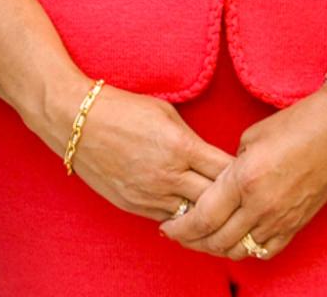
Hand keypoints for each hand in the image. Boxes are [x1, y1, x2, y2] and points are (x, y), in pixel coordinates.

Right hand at [51, 84, 232, 222]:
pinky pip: (167, 219)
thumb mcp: (167, 113)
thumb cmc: (124, 108)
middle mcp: (168, 176)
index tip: (249, 172)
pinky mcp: (132, 206)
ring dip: (206, 214)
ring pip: (192, 218)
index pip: (226, 171)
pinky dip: (181, 216)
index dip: (241, 174)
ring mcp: (149, 195)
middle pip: (214, 201)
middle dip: (229, 199)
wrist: (76, 121)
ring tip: (220, 211)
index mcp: (181, 147)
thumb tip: (212, 157)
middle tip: (241, 197)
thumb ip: (192, 139)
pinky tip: (190, 211)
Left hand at [161, 80, 326, 262]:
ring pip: (239, 250)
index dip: (180, 228)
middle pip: (216, 240)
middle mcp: (262, 205)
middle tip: (179, 234)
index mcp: (244, 178)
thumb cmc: (295, 124)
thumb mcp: (251, 138)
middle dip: (192, 241)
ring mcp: (282, 218)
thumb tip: (217, 186)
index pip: (202, 218)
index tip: (168, 226)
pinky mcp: (298, 224)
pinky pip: (265, 250)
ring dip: (216, 247)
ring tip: (203, 237)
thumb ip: (229, 168)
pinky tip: (236, 239)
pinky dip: (246, 249)